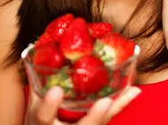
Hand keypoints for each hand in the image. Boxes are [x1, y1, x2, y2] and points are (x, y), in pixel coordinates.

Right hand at [24, 86, 140, 124]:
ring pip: (99, 124)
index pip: (44, 117)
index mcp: (42, 124)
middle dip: (94, 117)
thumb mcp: (33, 104)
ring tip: (131, 91)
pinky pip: (108, 117)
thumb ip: (36, 81)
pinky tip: (134, 91)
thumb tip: (34, 51)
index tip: (56, 91)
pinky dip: (121, 104)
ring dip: (116, 107)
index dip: (50, 106)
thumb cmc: (39, 122)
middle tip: (105, 103)